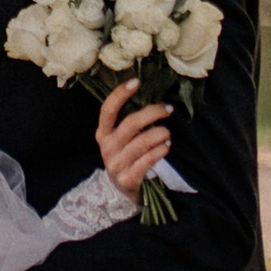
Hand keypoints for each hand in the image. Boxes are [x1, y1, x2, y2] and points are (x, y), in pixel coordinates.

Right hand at [95, 79, 171, 196]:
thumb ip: (130, 122)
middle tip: (167, 109)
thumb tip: (151, 96)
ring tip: (167, 132)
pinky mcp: (127, 179)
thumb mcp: (122, 139)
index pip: (108, 110)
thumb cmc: (127, 156)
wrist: (124, 189)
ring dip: (160, 133)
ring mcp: (116, 164)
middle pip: (131, 124)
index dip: (120, 95)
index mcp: (103, 134)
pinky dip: (160, 150)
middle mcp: (107, 148)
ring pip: (142, 142)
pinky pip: (148, 160)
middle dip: (152, 113)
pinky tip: (166, 146)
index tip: (136, 82)